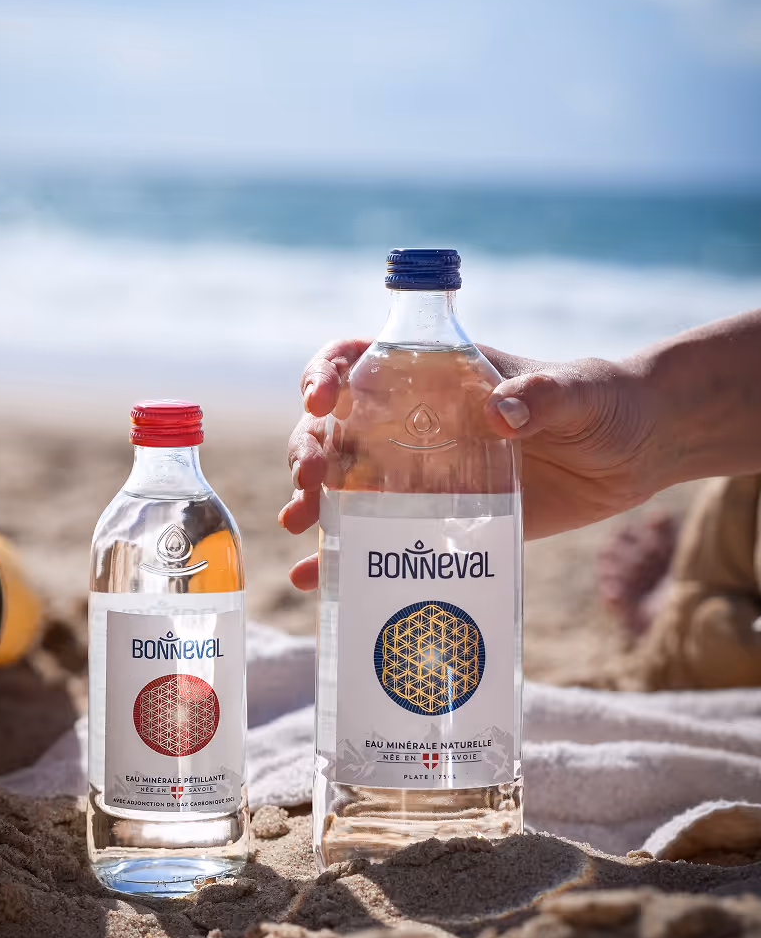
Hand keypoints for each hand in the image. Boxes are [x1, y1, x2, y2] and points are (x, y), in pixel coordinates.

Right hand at [280, 339, 658, 590]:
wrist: (637, 452)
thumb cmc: (605, 401)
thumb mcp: (578, 391)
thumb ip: (542, 396)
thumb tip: (499, 413)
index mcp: (437, 375)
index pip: (360, 359)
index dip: (326, 371)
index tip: (321, 397)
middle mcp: (416, 420)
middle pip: (337, 426)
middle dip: (310, 447)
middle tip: (311, 480)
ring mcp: (424, 471)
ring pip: (346, 481)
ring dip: (313, 500)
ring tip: (300, 521)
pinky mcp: (441, 518)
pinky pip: (380, 535)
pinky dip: (342, 555)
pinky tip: (314, 577)